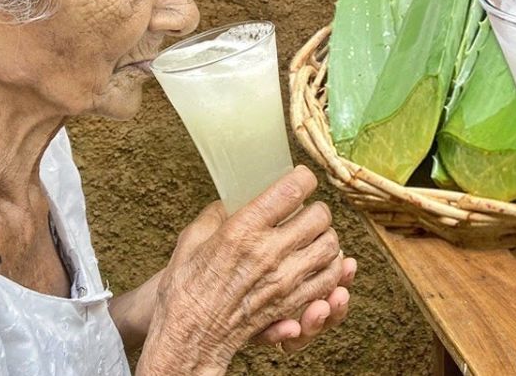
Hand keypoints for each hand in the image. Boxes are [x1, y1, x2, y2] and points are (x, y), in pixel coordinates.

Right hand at [136, 166, 342, 374]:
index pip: (291, 191)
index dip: (303, 178)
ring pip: (330, 247)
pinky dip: (330, 267)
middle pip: (319, 217)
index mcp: (243, 231)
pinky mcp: (291, 303)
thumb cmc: (185, 290)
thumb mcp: (191, 240)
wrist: (188, 337)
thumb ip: (215, 215)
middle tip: (307, 210)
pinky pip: (328, 279)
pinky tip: (319, 262)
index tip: (301, 177)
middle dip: (316, 208)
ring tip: (315, 236)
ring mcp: (284, 280)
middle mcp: (269, 253)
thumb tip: (231, 201)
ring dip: (326, 237)